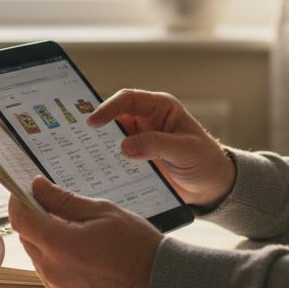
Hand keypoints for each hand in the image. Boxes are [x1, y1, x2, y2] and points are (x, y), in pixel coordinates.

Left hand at [8, 177, 161, 287]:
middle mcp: (53, 272)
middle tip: (62, 212)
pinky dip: (61, 266)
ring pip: (40, 260)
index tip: (24, 192)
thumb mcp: (103, 211)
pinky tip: (86, 261)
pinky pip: (53, 279)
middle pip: (28, 239)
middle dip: (38, 222)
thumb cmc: (136, 246)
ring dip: (50, 245)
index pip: (20, 219)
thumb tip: (37, 187)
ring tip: (82, 240)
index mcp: (60, 244)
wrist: (159, 285)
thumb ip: (64, 200)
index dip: (18, 201)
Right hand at [88, 89, 235, 207]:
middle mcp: (146, 120)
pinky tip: (95, 171)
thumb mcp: (185, 150)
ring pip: (111, 139)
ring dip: (99, 147)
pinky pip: (116, 158)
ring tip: (79, 156)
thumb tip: (125, 146)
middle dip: (96, 126)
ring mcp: (140, 140)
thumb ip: (157, 145)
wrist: (212, 187)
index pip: (128, 100)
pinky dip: (106, 163)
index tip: (93, 122)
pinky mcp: (137, 159)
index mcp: (160, 108)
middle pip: (114, 117)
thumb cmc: (206, 161)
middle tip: (75, 137)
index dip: (109, 108)